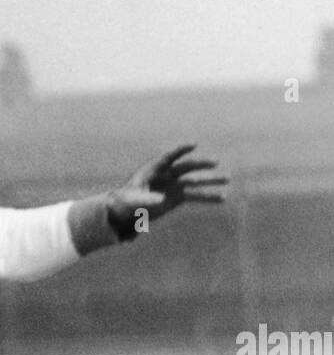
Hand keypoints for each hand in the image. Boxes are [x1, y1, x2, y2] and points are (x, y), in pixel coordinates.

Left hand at [107, 143, 228, 237]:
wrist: (127, 210)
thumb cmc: (126, 201)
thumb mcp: (133, 200)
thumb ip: (145, 199)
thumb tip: (160, 199)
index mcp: (153, 169)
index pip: (169, 157)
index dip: (181, 150)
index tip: (193, 145)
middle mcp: (167, 174)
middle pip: (186, 167)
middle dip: (200, 165)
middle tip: (215, 162)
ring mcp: (174, 185)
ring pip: (195, 181)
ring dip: (211, 180)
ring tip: (228, 179)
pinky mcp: (178, 197)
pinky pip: (196, 196)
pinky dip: (208, 197)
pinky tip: (223, 198)